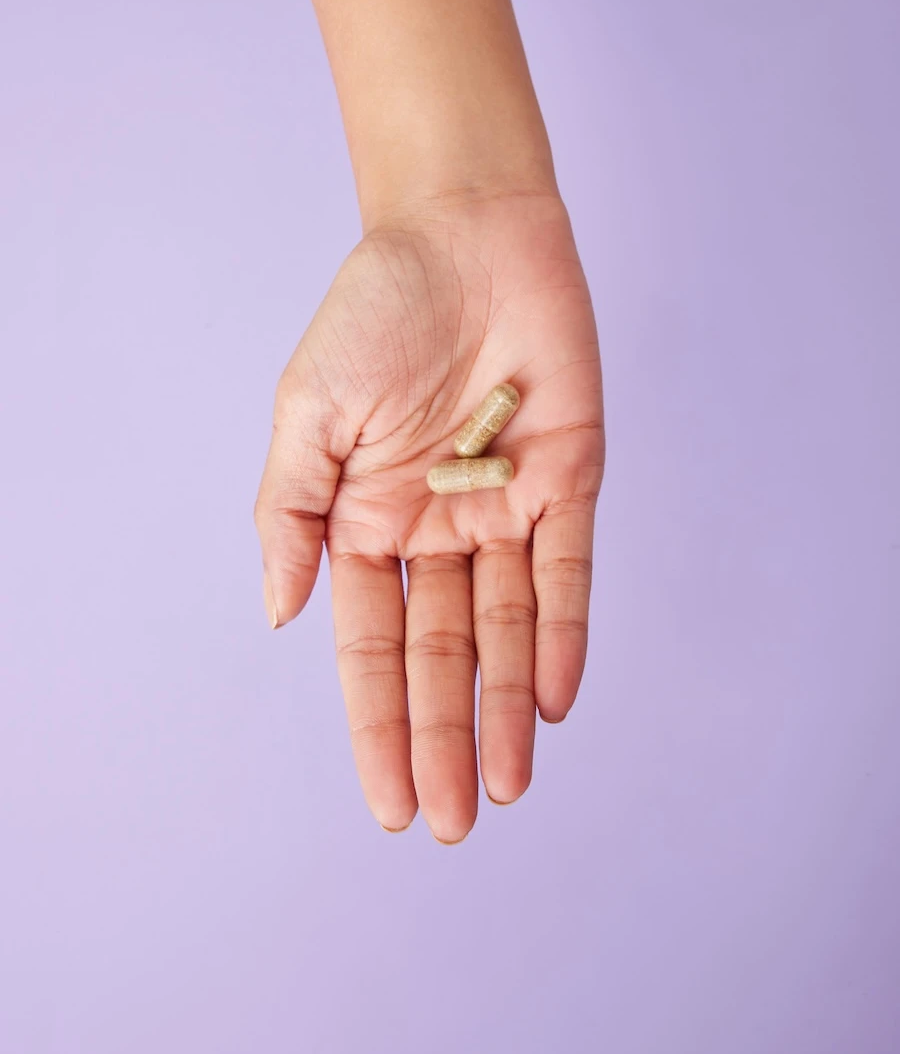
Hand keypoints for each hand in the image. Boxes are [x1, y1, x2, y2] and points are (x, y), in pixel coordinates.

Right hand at [255, 193, 604, 840]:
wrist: (463, 229)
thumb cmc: (374, 312)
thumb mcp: (306, 412)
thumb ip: (290, 512)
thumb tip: (280, 615)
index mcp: (366, 524)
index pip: (371, 650)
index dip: (379, 728)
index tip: (389, 805)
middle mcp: (437, 532)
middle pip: (441, 657)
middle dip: (444, 738)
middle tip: (449, 824)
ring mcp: (504, 510)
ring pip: (508, 631)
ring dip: (507, 709)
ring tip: (505, 787)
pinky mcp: (569, 478)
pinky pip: (567, 571)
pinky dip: (564, 634)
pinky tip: (558, 700)